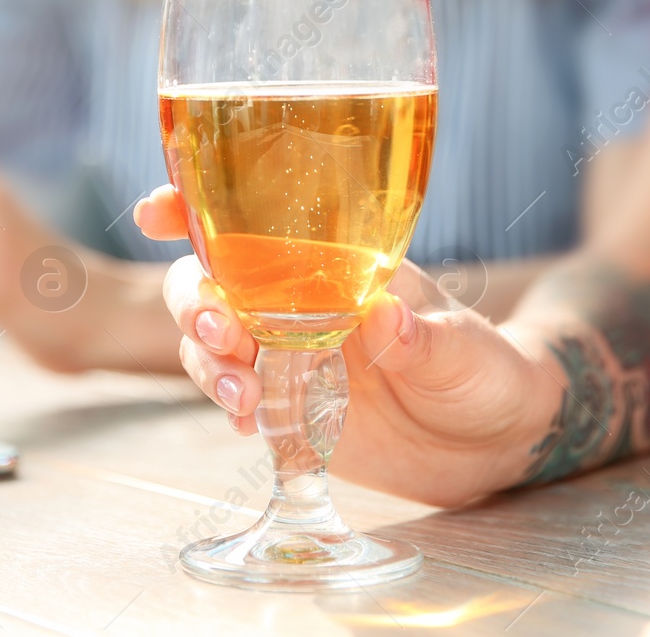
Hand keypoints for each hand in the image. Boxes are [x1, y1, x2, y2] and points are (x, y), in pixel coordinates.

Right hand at [133, 185, 553, 506]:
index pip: (254, 217)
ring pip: (210, 339)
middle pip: (209, 279)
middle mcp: (299, 296)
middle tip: (224, 334)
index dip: (195, 207)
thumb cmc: (486, 372)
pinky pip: (232, 392)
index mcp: (337, 257)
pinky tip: (246, 422)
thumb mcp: (466, 352)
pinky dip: (225, 402)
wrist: (492, 443)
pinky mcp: (283, 402)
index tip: (156, 210)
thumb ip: (425, 339)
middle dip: (195, 302)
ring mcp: (286, 349)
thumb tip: (384, 318)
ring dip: (208, 361)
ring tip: (242, 398)